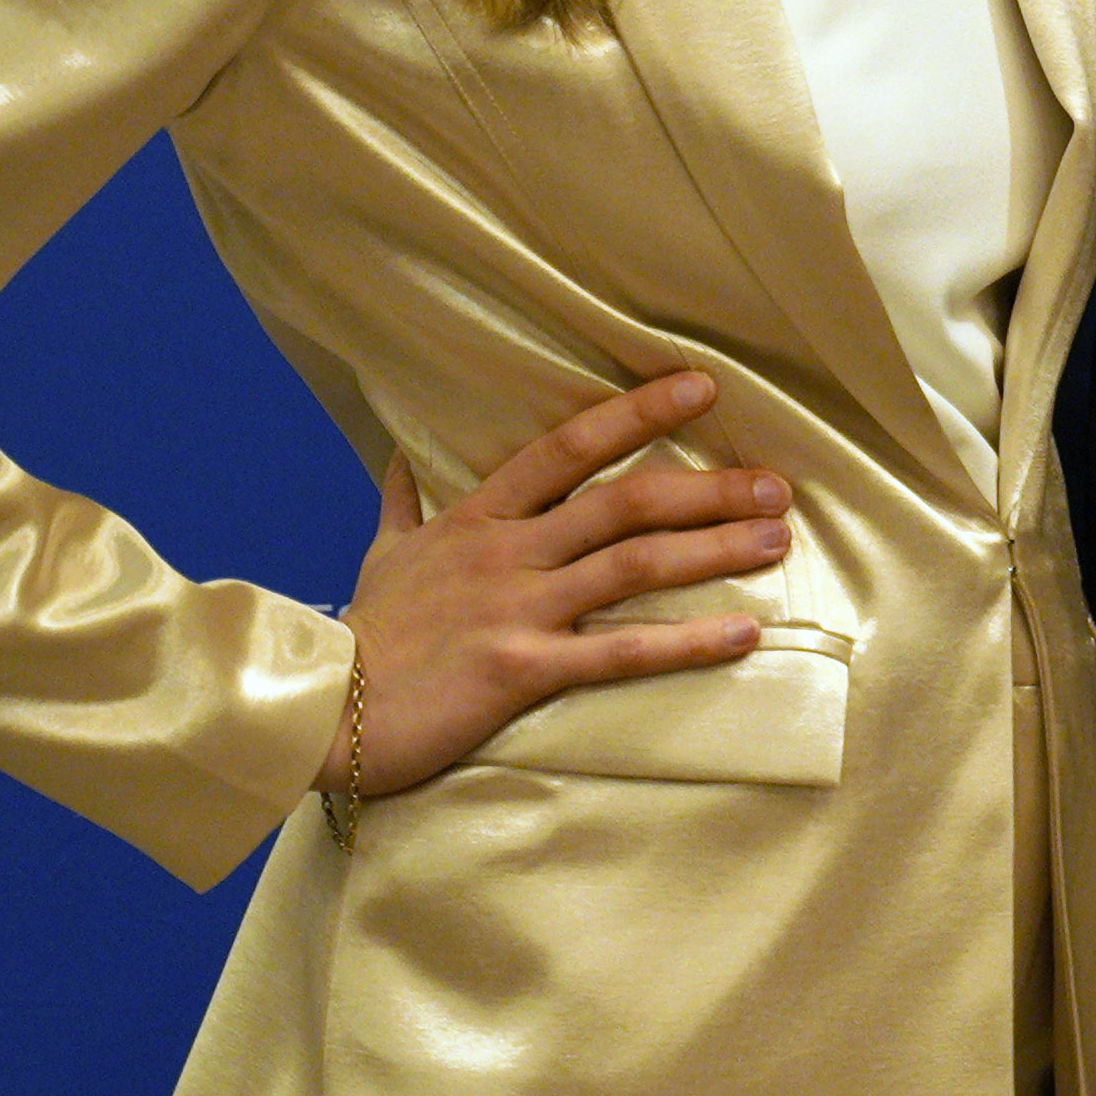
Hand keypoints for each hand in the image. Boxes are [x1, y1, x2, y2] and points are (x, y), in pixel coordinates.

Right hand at [338, 369, 788, 801]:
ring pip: (633, 565)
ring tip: (776, 539)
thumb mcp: (379, 554)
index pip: (566, 448)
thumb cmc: (361, 633)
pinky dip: (687, 643)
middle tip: (776, 484)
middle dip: (707, 488)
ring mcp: (516, 609)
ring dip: (714, 550)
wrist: (319, 708)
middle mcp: (506, 553)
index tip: (700, 387)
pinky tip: (743, 634)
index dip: (636, 413)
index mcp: (476, 519)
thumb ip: (402, 503)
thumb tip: (400, 455)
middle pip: (623, 502)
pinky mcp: (522, 670)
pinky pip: (620, 652)